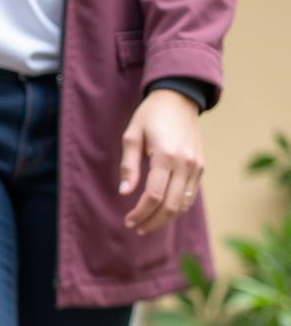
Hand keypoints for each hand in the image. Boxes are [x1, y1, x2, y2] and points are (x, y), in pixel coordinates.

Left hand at [119, 89, 204, 234]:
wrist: (179, 98)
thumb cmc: (151, 116)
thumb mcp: (132, 135)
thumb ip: (128, 166)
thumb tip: (124, 193)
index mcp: (166, 155)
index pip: (154, 196)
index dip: (140, 213)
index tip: (128, 221)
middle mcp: (185, 163)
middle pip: (170, 206)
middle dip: (152, 221)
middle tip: (136, 227)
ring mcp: (196, 165)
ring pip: (183, 204)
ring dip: (164, 219)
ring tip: (146, 224)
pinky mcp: (201, 167)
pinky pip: (190, 196)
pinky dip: (176, 208)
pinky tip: (161, 212)